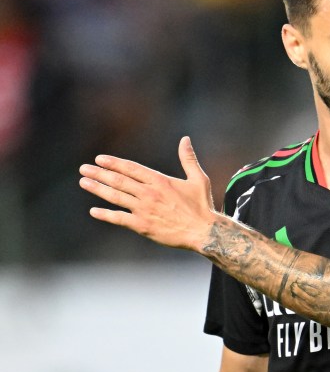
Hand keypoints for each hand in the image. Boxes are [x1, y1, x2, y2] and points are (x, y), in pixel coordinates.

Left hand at [79, 136, 217, 252]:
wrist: (202, 231)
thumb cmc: (201, 205)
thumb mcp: (198, 179)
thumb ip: (188, 159)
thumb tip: (185, 139)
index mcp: (160, 181)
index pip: (132, 168)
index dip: (114, 163)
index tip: (100, 159)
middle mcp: (149, 193)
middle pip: (119, 180)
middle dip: (99, 173)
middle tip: (84, 168)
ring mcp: (144, 209)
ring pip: (116, 196)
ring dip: (98, 189)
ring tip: (84, 182)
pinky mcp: (142, 225)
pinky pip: (119, 219)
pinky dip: (105, 214)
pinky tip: (94, 211)